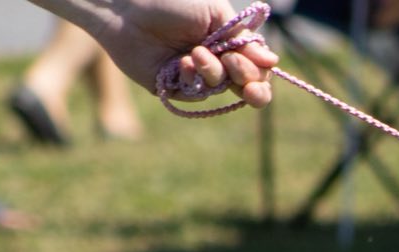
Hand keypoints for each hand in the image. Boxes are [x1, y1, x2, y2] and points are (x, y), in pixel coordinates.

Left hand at [81, 0, 279, 106]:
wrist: (127, 7)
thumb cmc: (170, 2)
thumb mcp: (215, 13)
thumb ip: (242, 38)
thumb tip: (271, 60)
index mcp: (228, 42)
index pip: (257, 67)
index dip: (262, 71)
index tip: (263, 63)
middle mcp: (215, 61)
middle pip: (247, 87)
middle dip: (249, 81)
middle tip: (235, 67)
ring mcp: (195, 76)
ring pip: (221, 89)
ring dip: (214, 72)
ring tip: (196, 52)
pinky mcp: (174, 87)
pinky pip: (196, 95)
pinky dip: (193, 79)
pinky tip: (183, 62)